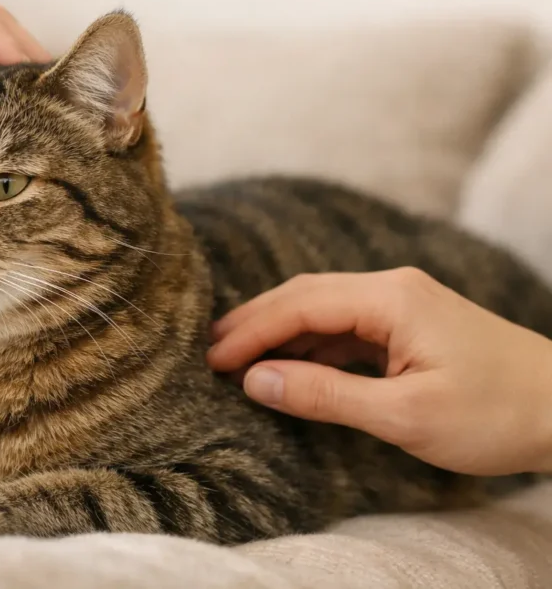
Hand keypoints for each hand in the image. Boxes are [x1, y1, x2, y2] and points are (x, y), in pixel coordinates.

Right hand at [206, 267, 551, 475]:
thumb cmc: (496, 413)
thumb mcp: (404, 414)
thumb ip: (324, 394)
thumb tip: (255, 381)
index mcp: (389, 298)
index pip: (299, 303)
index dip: (250, 331)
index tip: (211, 359)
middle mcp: (392, 289)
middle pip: (304, 295)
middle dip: (255, 323)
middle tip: (208, 352)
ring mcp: (403, 304)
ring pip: (323, 309)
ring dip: (280, 334)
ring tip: (238, 360)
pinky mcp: (411, 325)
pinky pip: (346, 327)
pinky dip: (311, 345)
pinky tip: (291, 367)